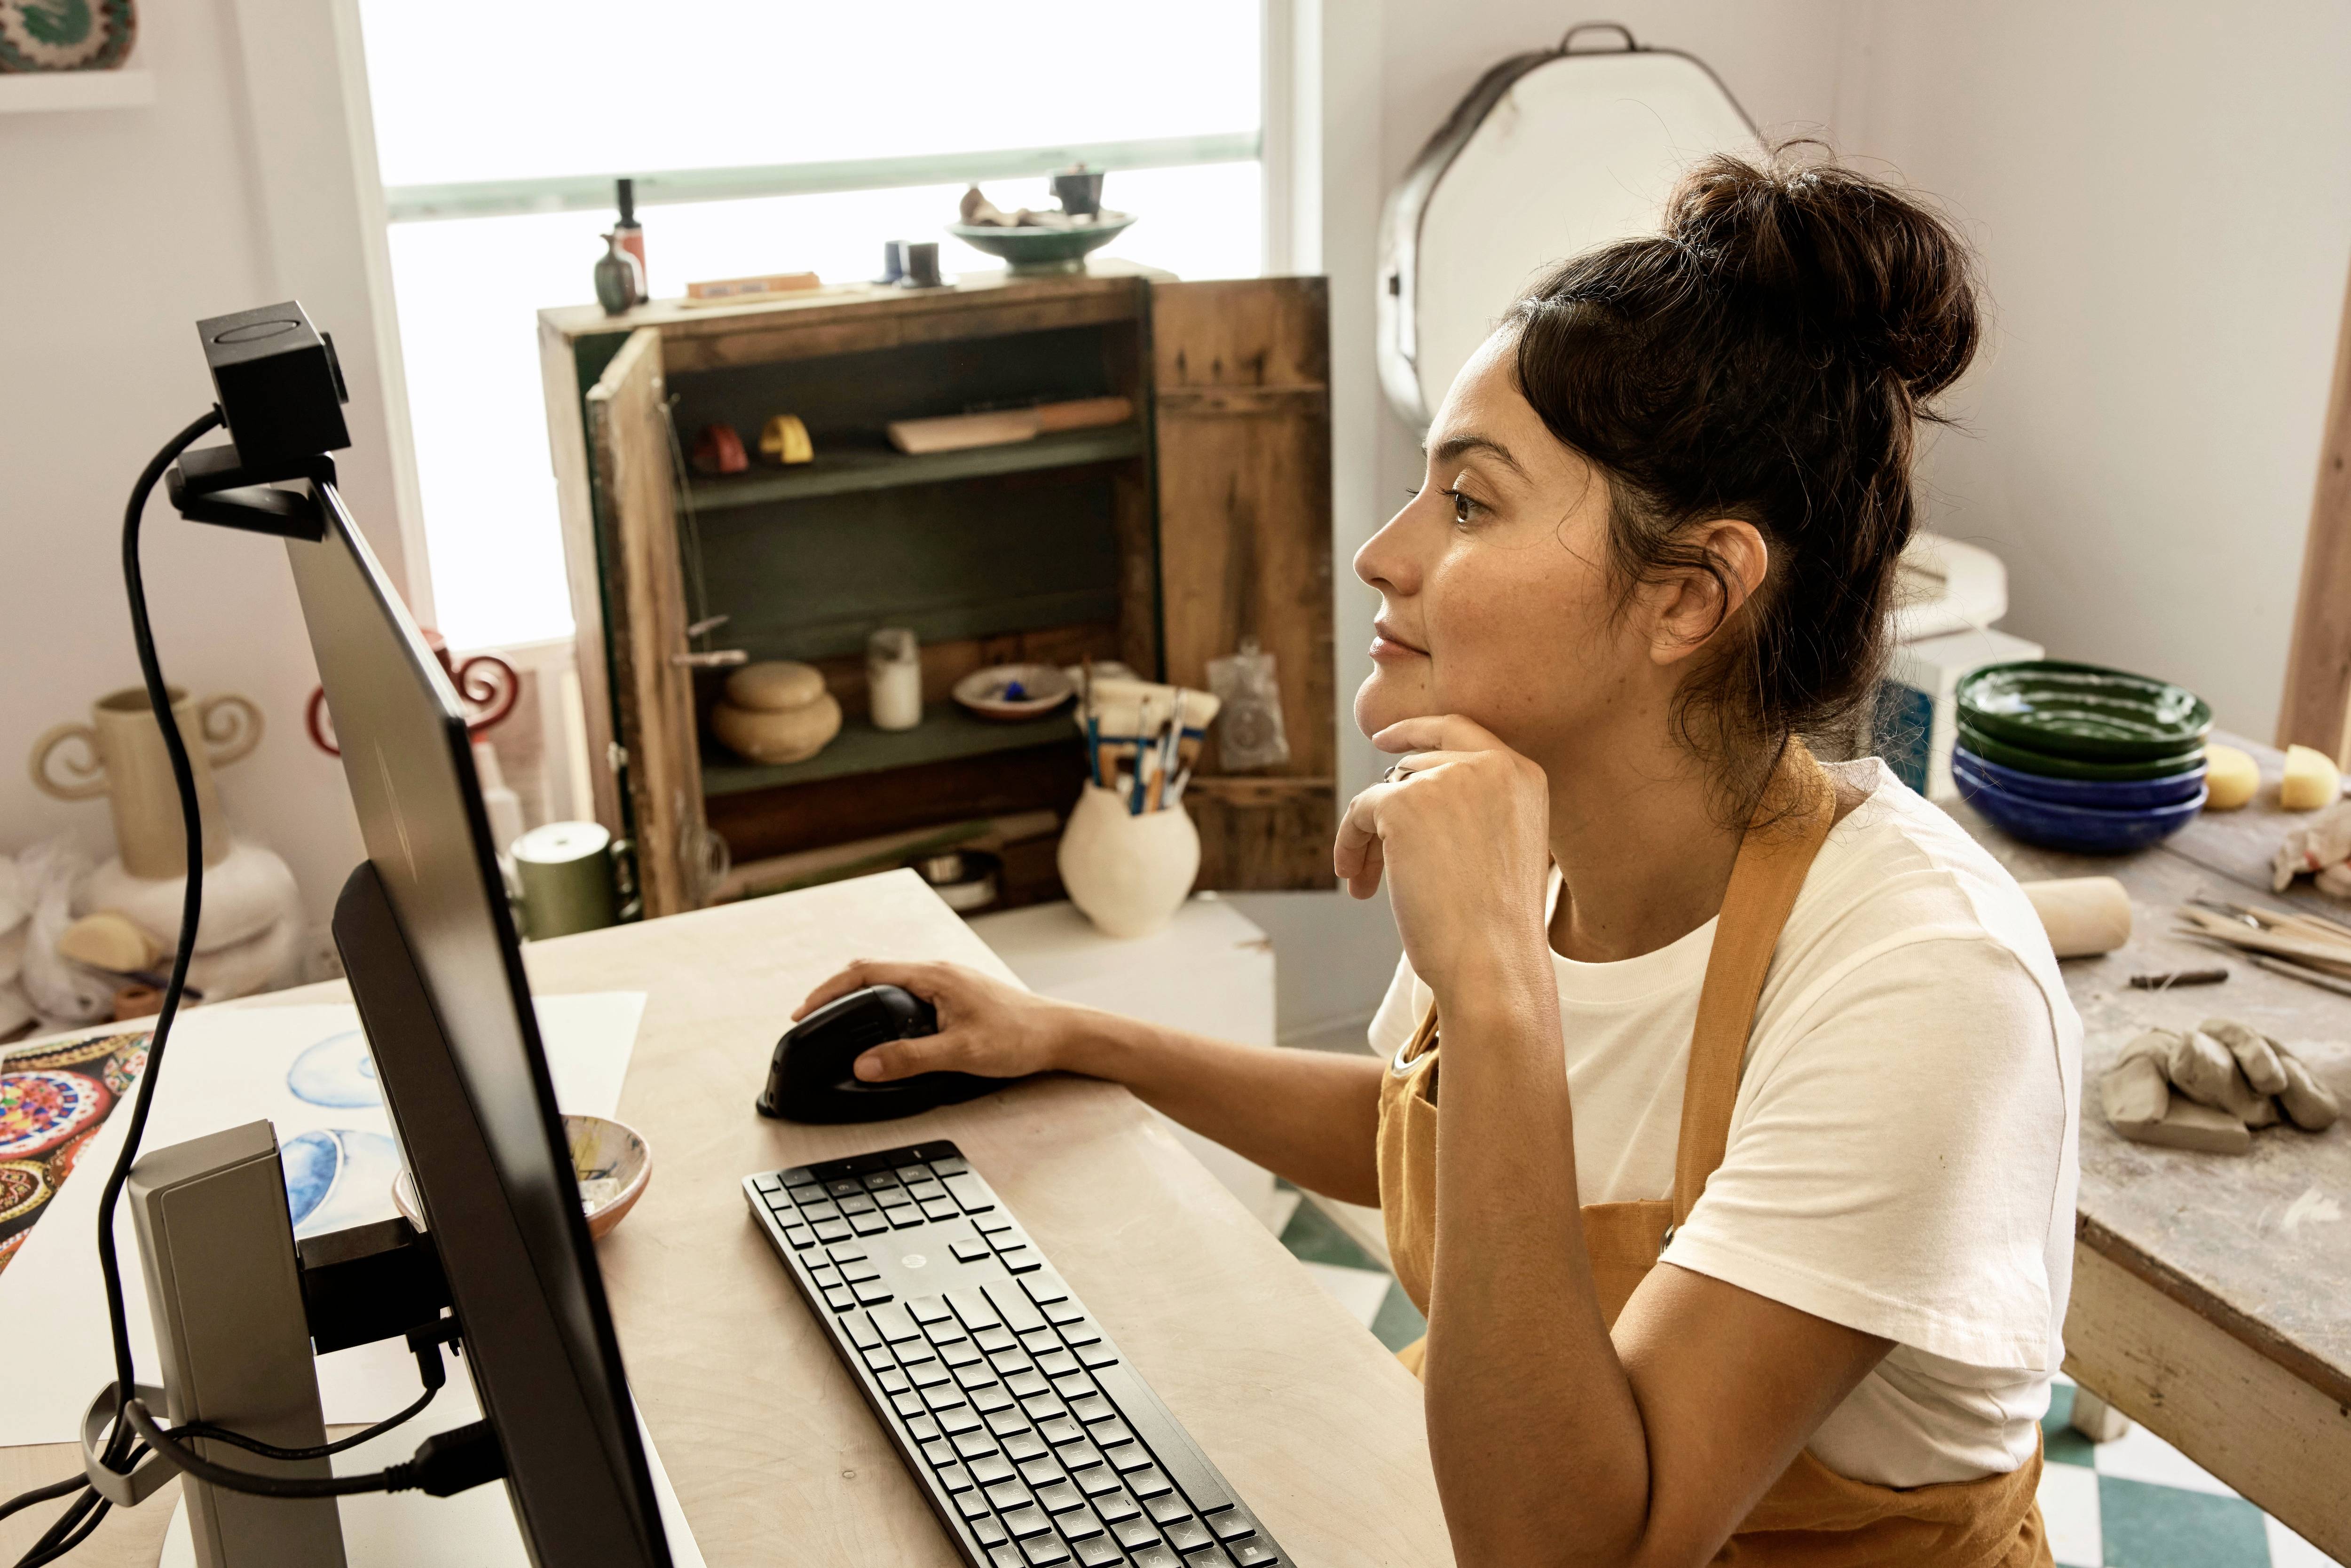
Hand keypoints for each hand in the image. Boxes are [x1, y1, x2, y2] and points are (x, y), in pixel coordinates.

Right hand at [791, 959, 1078, 1082]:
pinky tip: (883, 1028)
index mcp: (933, 975)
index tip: (804, 1011)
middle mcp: (938, 972)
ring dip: (862, 999)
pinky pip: (908, 994)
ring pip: (891, 983)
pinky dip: (884, 1007)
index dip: (829, 990)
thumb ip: (909, 1059)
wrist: (1060, 1035)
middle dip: (838, 992)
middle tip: (814, 1018)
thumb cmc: (1019, 1037)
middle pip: (873, 972)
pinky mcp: (957, 996)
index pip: (866, 971)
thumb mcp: (961, 1053)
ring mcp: (948, 983)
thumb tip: (864, 1065)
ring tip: (840, 1023)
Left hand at [1334, 714, 1553, 995]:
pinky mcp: (1404, 804)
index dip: (1416, 731)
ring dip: (1370, 837)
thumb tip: (1405, 790)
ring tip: (1368, 883)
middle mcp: (1490, 765)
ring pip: (1386, 791)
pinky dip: (1349, 844)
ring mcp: (1446, 779)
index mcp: (1523, 774)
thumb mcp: (1503, 848)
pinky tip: (1355, 881)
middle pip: (1415, 766)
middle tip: (1376, 863)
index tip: (1384, 740)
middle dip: (1391, 812)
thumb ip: (1474, 809)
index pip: (1459, 730)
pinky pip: (1360, 812)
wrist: (1493, 962)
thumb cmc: (1498, 926)